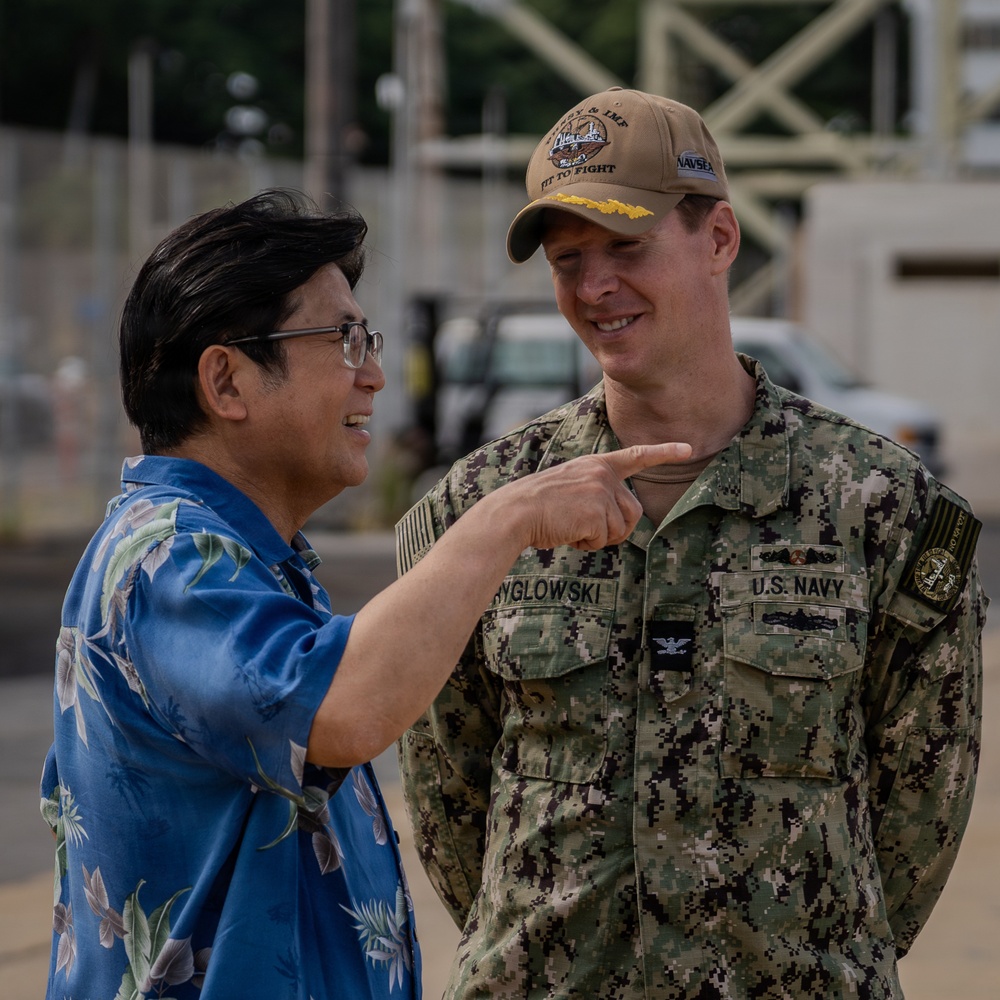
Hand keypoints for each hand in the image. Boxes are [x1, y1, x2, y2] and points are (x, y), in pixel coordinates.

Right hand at [504, 442, 692, 550]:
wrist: (515, 512)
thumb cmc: (536, 507)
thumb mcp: (569, 490)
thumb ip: (596, 496)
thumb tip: (619, 522)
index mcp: (595, 465)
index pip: (635, 456)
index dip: (664, 453)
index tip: (688, 449)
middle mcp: (602, 474)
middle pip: (633, 511)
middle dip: (616, 529)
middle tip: (586, 530)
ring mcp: (600, 491)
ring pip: (620, 529)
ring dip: (599, 538)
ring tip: (570, 527)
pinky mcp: (596, 512)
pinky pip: (604, 539)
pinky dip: (587, 544)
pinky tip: (567, 532)